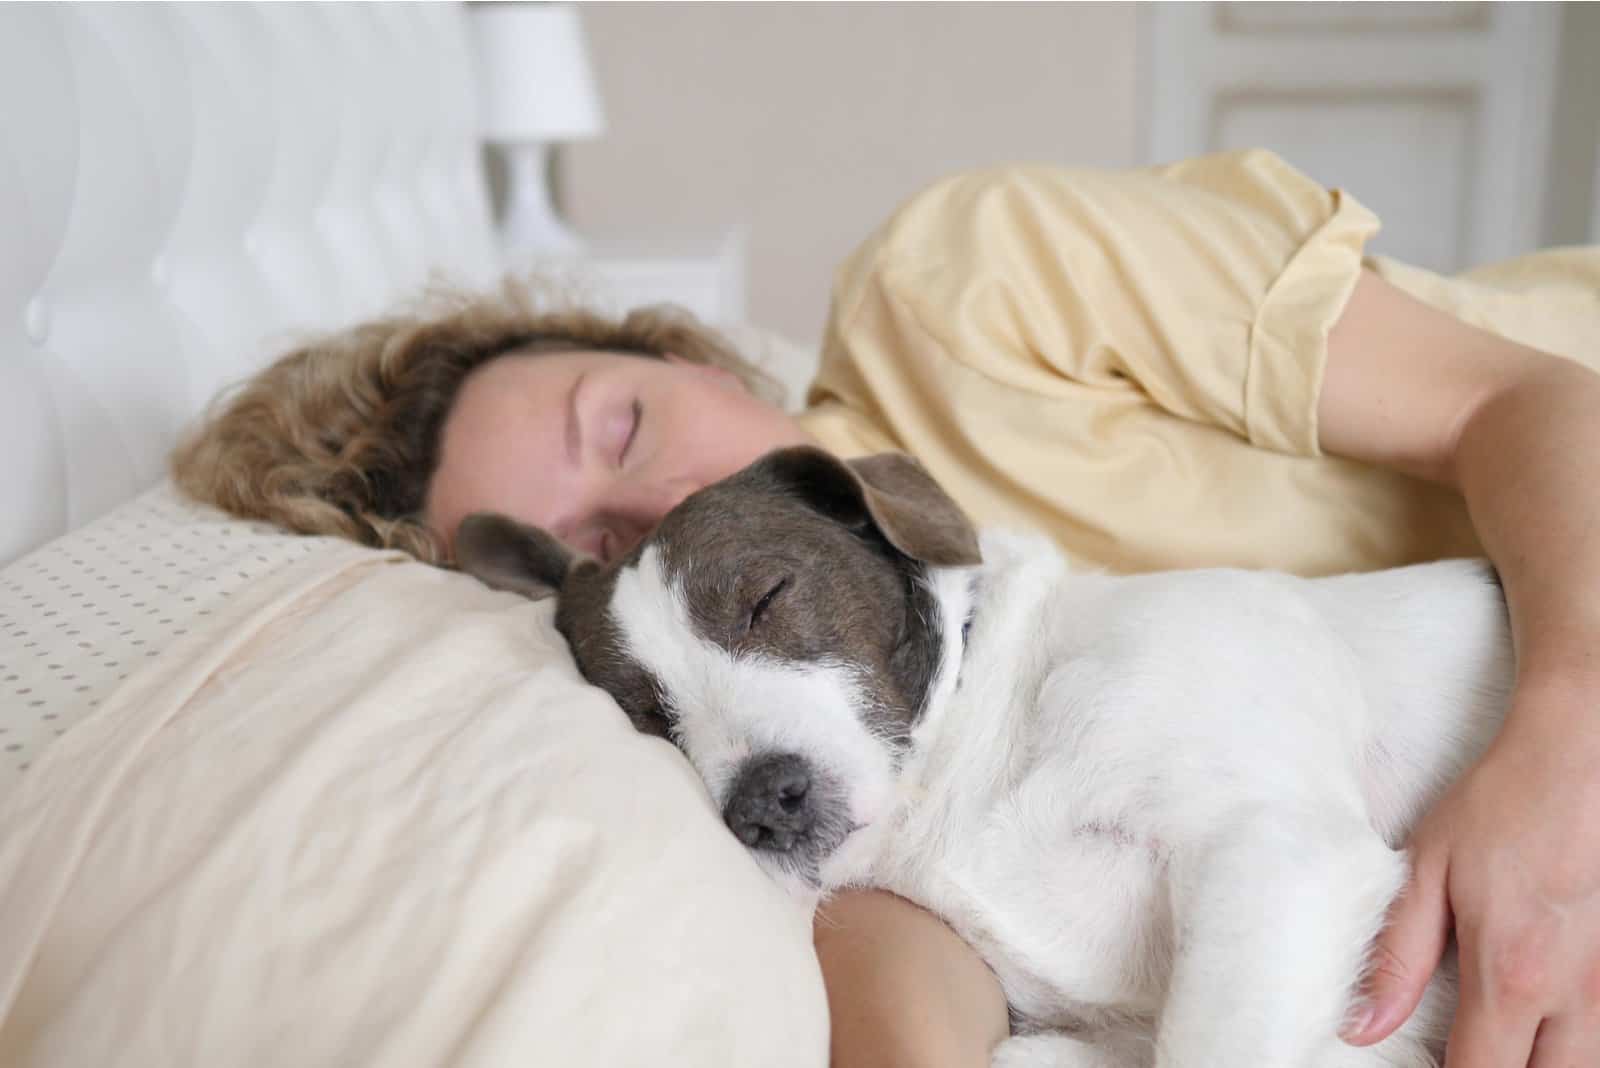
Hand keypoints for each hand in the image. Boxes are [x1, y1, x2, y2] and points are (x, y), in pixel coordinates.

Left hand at [1343, 676, 1599, 1065]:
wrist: (1583, 756)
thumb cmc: (1503, 805)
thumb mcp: (1427, 869)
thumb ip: (1396, 955)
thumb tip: (1362, 1028)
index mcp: (1512, 974)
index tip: (1424, 1067)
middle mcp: (1577, 993)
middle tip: (1472, 1050)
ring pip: (1589, 1066)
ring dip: (1546, 1063)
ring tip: (1505, 1043)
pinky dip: (1581, 1039)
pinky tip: (1549, 1023)